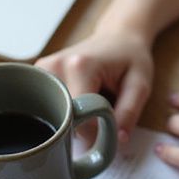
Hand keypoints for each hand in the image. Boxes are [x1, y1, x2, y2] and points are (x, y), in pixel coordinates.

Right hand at [36, 29, 152, 145]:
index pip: (79, 121)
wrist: (118, 36)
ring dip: (71, 119)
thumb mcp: (140, 83)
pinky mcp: (37, 74)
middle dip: (81, 127)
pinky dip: (62, 111)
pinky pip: (48, 106)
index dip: (96, 134)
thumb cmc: (130, 58)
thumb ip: (129, 112)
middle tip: (100, 114)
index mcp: (80, 67)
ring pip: (53, 116)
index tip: (109, 130)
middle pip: (62, 119)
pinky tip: (76, 100)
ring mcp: (42, 70)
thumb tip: (116, 142)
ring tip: (88, 102)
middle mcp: (54, 66)